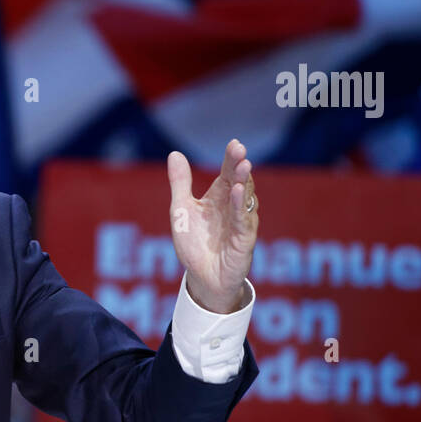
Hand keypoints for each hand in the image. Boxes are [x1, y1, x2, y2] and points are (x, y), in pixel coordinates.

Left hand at [167, 139, 257, 313]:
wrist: (201, 278)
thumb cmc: (194, 245)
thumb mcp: (181, 210)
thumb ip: (180, 183)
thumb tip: (175, 153)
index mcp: (218, 197)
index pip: (227, 173)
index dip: (231, 158)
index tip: (234, 143)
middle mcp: (232, 207)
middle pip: (239, 181)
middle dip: (239, 166)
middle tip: (240, 150)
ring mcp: (240, 222)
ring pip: (245, 199)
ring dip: (243, 183)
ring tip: (242, 166)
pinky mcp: (243, 240)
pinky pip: (243, 221)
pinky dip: (239, 206)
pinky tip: (237, 192)